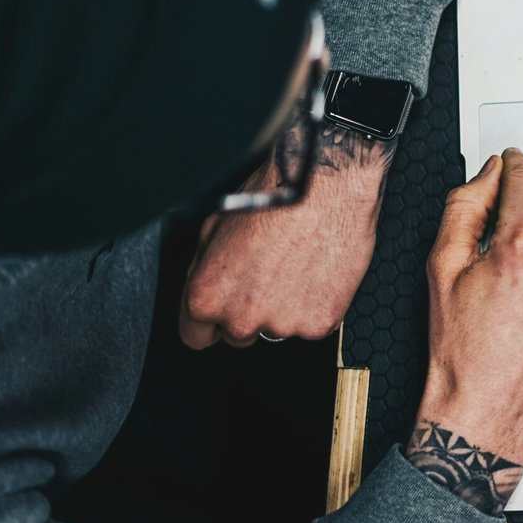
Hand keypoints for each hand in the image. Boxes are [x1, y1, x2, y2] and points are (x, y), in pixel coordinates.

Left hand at [179, 124, 395, 347]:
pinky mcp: (319, 323)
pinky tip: (318, 270)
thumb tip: (205, 286)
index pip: (196, 336)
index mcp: (206, 297)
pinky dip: (317, 303)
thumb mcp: (215, 226)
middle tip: (269, 272)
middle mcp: (241, 318)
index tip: (227, 303)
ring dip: (286, 306)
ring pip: (278, 329)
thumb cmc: (273, 197)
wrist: (326, 186)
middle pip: (239, 335)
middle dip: (250, 310)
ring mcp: (282, 325)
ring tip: (298, 264)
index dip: (211, 318)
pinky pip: (313, 323)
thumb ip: (204, 269)